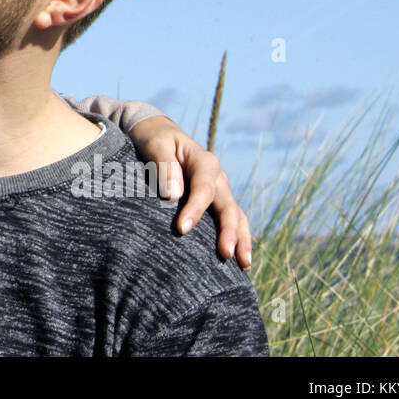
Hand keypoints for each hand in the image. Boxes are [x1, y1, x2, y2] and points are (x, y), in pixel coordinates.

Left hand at [125, 116, 251, 269]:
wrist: (160, 134)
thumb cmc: (155, 139)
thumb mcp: (156, 144)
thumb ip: (164, 165)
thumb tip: (174, 194)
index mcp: (204, 161)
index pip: (203, 189)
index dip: (195, 210)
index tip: (182, 229)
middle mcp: (218, 176)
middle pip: (228, 206)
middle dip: (229, 231)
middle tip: (226, 255)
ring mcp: (220, 190)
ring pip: (237, 216)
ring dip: (242, 239)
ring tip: (243, 264)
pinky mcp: (216, 201)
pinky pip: (232, 220)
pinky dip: (238, 238)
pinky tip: (240, 261)